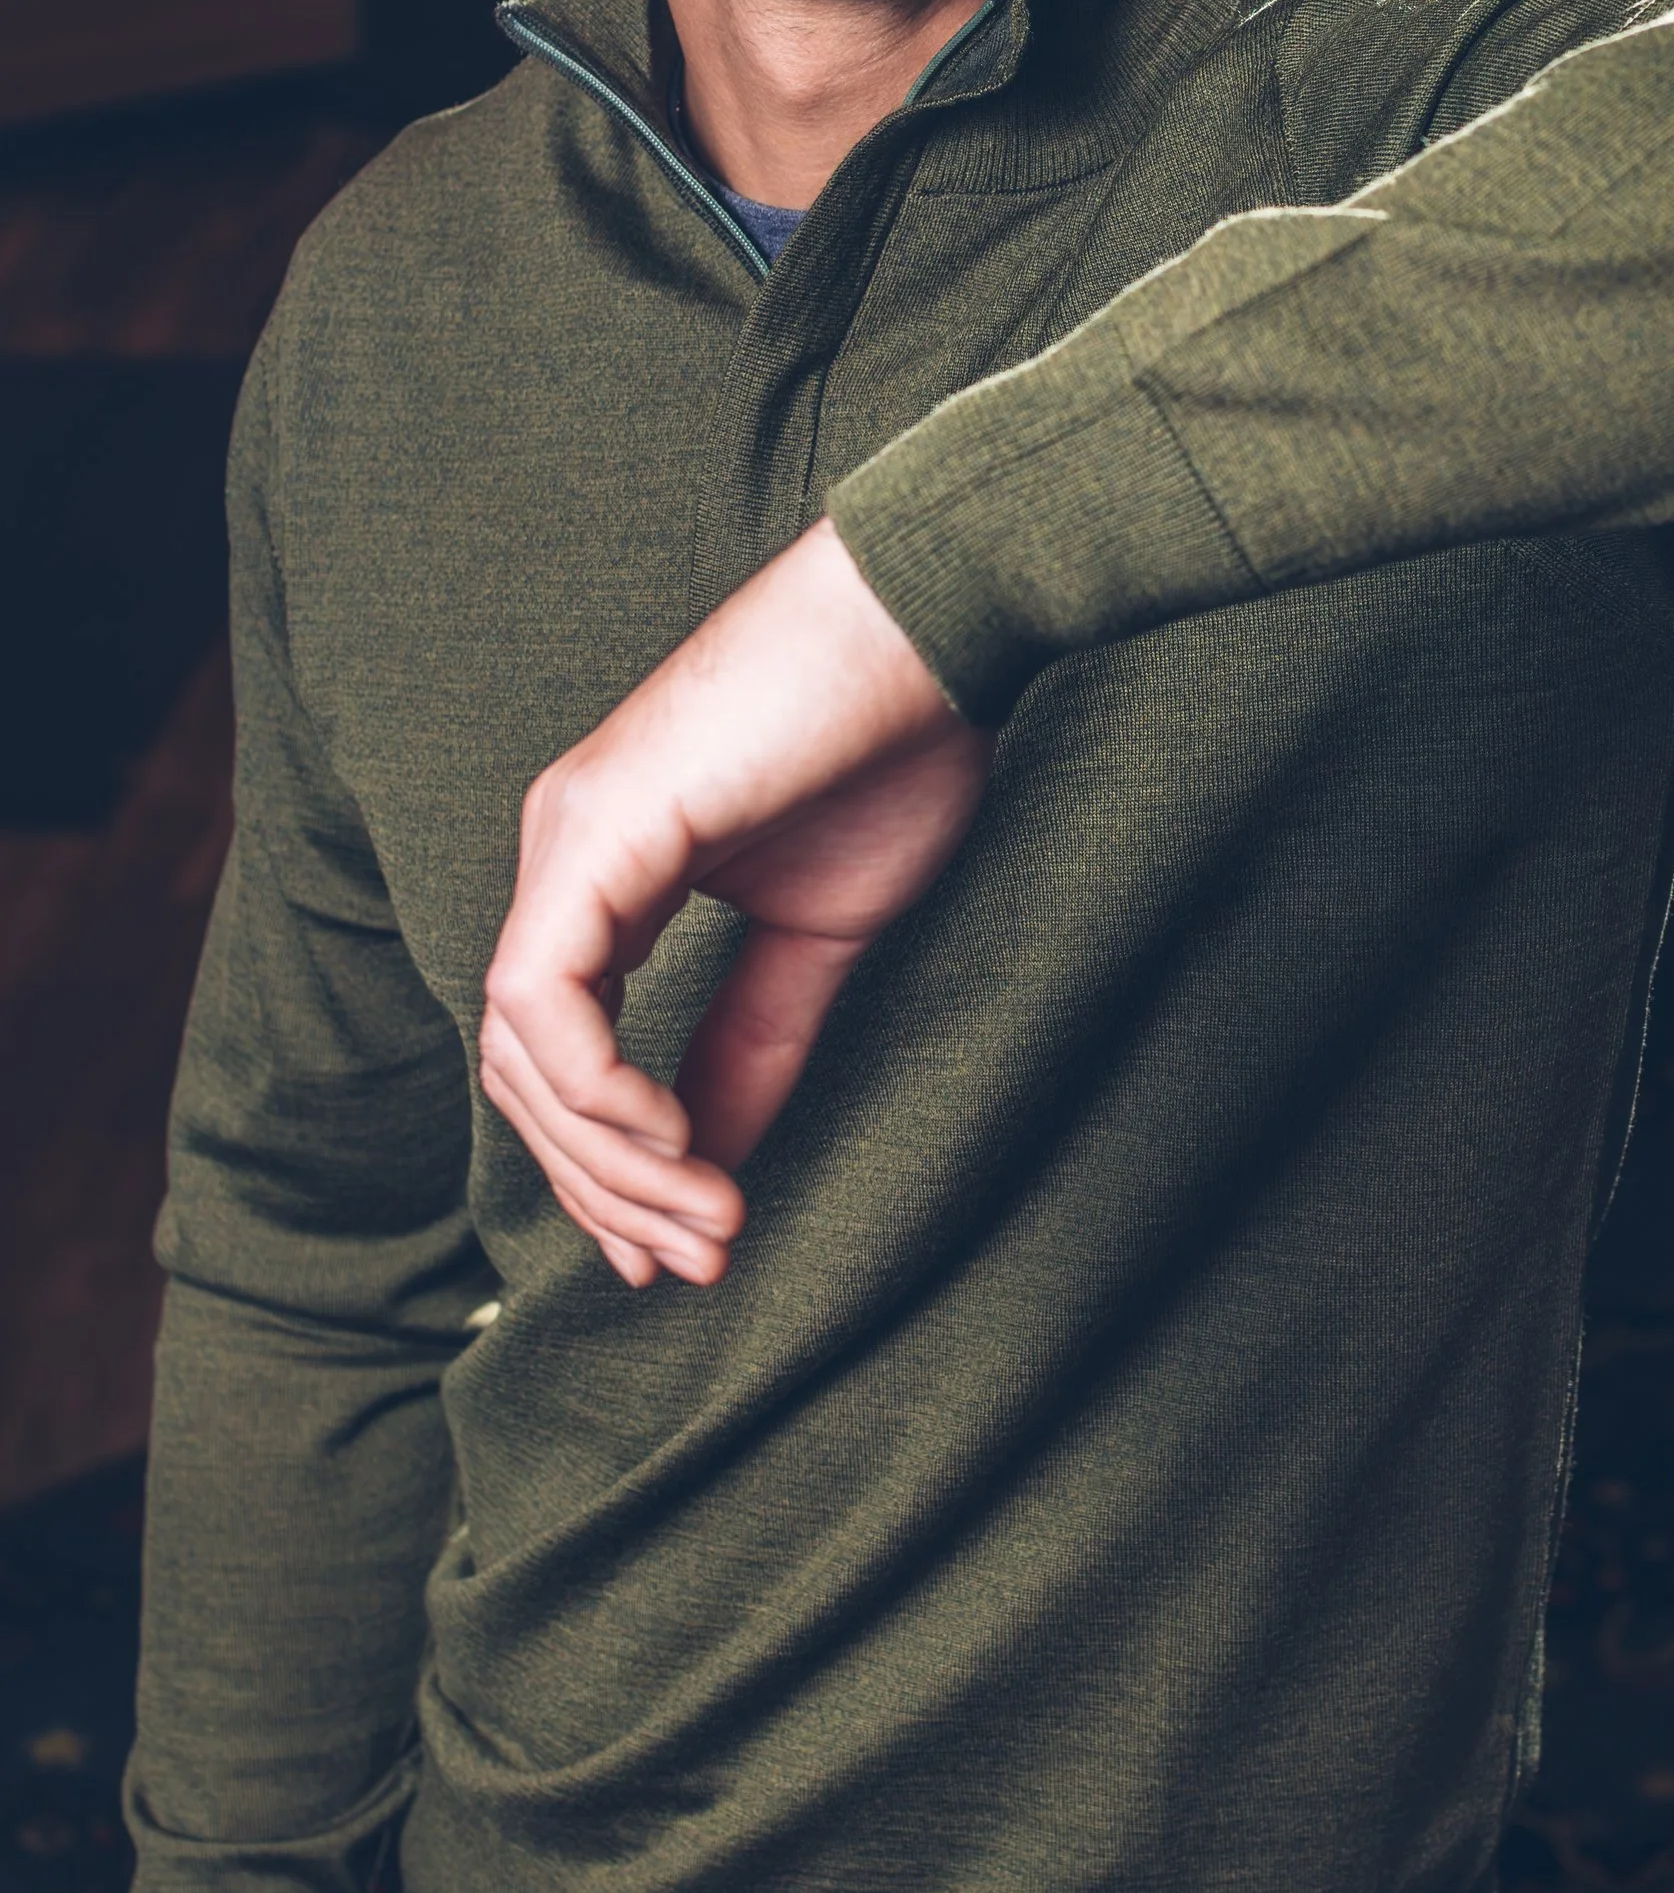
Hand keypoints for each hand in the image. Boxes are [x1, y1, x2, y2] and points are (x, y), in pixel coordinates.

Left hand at [479, 519, 989, 1285]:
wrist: (934, 625)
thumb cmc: (897, 748)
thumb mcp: (820, 937)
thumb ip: (757, 1042)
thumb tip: (718, 1163)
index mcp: (608, 873)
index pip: (556, 1052)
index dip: (604, 1168)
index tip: (686, 1256)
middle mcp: (562, 856)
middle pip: (522, 1072)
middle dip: (606, 1192)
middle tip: (695, 1267)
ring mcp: (567, 841)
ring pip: (520, 1050)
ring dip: (612, 1164)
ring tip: (709, 1226)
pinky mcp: (595, 834)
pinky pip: (542, 997)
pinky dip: (597, 1090)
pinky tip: (679, 1144)